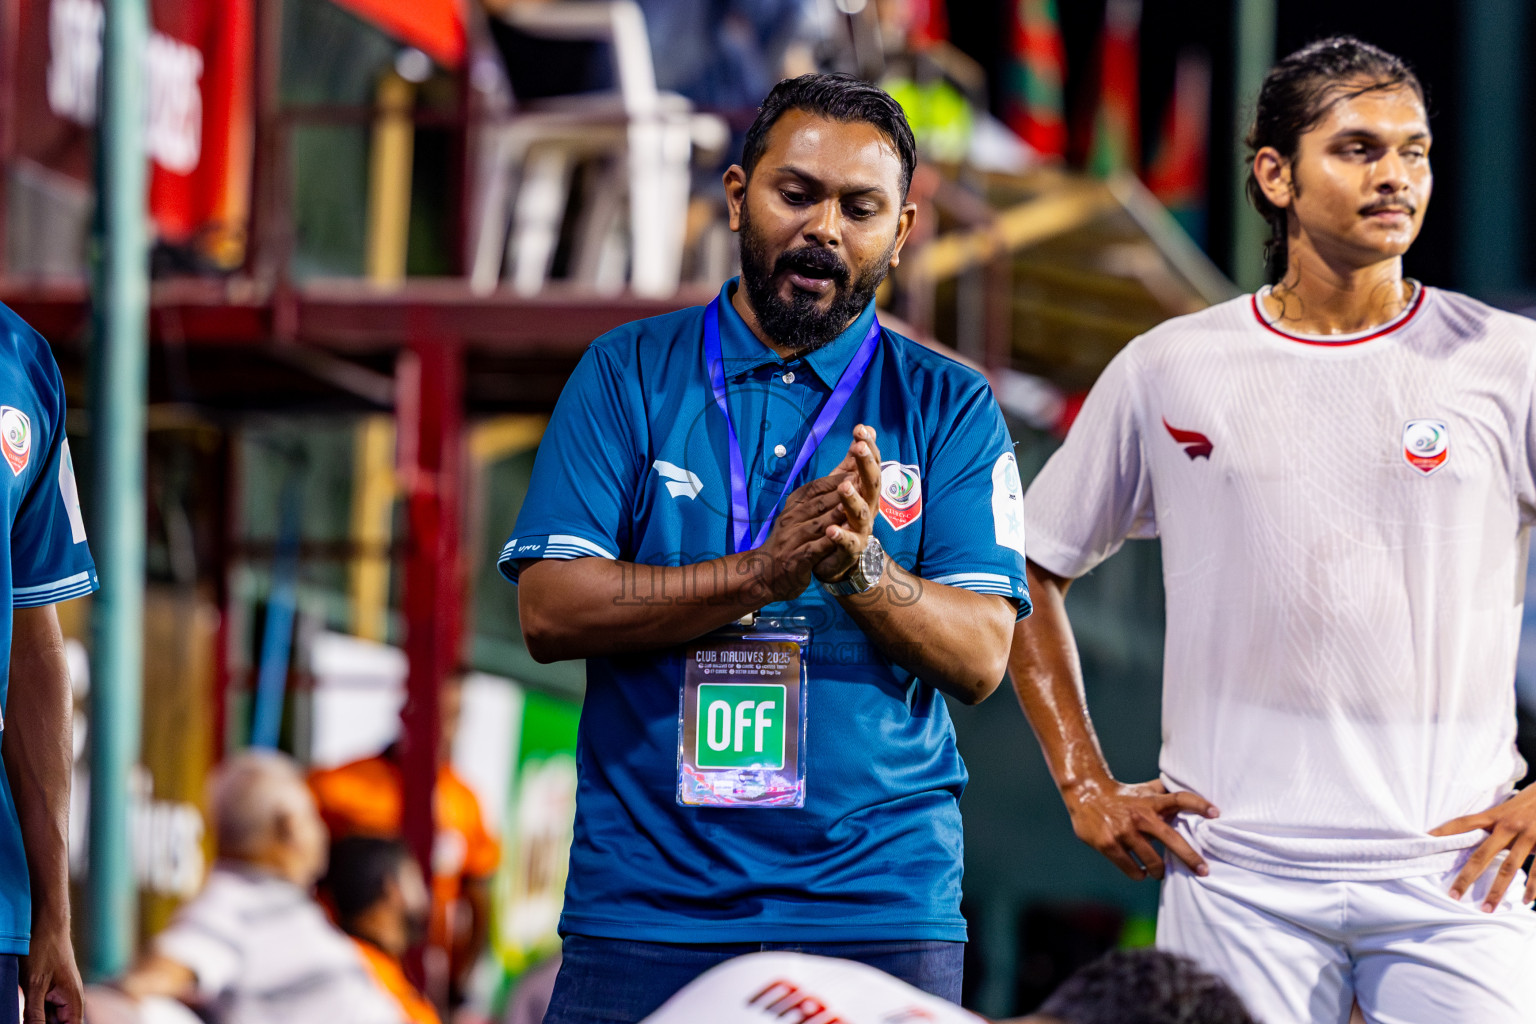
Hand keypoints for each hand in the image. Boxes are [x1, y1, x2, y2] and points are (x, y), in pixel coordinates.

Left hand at [21, 917, 82, 1023]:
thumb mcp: (35, 985)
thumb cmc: (44, 950)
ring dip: (34, 1018)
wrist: (48, 924)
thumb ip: (35, 1015)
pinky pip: (43, 1010)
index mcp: (74, 1002)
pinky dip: (32, 1013)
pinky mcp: (51, 992)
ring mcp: (61, 996)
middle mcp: (71, 1001)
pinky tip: (24, 1007)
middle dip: (40, 1023)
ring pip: (48, 1020)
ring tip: (28, 1001)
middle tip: (27, 1013)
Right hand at [753, 474, 847, 601]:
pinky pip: (815, 548)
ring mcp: (792, 540)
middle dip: (840, 493)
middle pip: (818, 503)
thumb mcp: (794, 518)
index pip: (813, 489)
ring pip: (818, 524)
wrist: (763, 574)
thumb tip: (836, 483)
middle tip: (861, 483)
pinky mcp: (796, 559)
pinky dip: (830, 542)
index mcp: (792, 508)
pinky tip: (845, 537)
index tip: (853, 472)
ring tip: (854, 506)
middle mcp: (790, 520)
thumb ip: (812, 503)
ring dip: (836, 515)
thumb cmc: (787, 544)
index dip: (834, 480)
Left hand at [813, 425, 881, 582]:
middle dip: (866, 465)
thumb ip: (853, 460)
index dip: (868, 447)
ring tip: (844, 487)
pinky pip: (847, 542)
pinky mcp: (852, 548)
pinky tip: (831, 529)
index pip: (871, 464)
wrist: (840, 558)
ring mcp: (862, 528)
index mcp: (866, 490)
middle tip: (859, 447)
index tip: (861, 429)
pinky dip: (840, 535)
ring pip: (861, 512)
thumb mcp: (847, 483)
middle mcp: (869, 507)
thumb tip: (865, 429)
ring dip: (853, 499)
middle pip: (871, 483)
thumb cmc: (843, 516)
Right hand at [1062, 778, 1218, 880]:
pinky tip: (1140, 872)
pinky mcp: (1110, 845)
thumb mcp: (1143, 790)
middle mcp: (1140, 816)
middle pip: (1171, 839)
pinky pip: (1132, 869)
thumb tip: (1190, 792)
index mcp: (1151, 802)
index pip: (1179, 799)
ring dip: (1160, 871)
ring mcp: (1125, 832)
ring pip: (1153, 862)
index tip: (1216, 813)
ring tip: (1160, 873)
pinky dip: (1139, 874)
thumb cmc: (1121, 795)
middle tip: (1204, 871)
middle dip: (1190, 857)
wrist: (1085, 794)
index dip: (1199, 804)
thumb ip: (1164, 793)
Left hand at [1430, 787, 1535, 910]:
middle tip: (1453, 895)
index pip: (1463, 823)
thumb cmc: (1532, 802)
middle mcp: (1508, 825)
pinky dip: (1532, 888)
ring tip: (1486, 909)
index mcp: (1495, 816)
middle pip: (1481, 854)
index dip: (1443, 831)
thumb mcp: (1510, 808)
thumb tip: (1474, 838)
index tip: (1424, 841)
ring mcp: (1528, 835)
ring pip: (1509, 867)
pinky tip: (1525, 901)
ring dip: (1497, 890)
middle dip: (1466, 876)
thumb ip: (1495, 824)